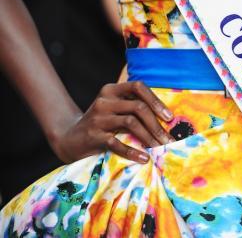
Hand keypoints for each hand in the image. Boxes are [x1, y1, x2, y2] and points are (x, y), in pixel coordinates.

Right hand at [51, 81, 173, 163]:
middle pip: (138, 107)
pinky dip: (132, 151)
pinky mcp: (93, 135)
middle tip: (168, 139)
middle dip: (156, 124)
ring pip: (131, 123)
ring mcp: (98, 117)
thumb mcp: (114, 109)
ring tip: (159, 149)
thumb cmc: (100, 124)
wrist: (69, 138)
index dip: (155, 100)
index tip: (169, 117)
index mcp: (112, 90)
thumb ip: (131, 107)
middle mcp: (105, 100)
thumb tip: (165, 119)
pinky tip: (143, 158)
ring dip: (149, 137)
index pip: (138, 87)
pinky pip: (117, 143)